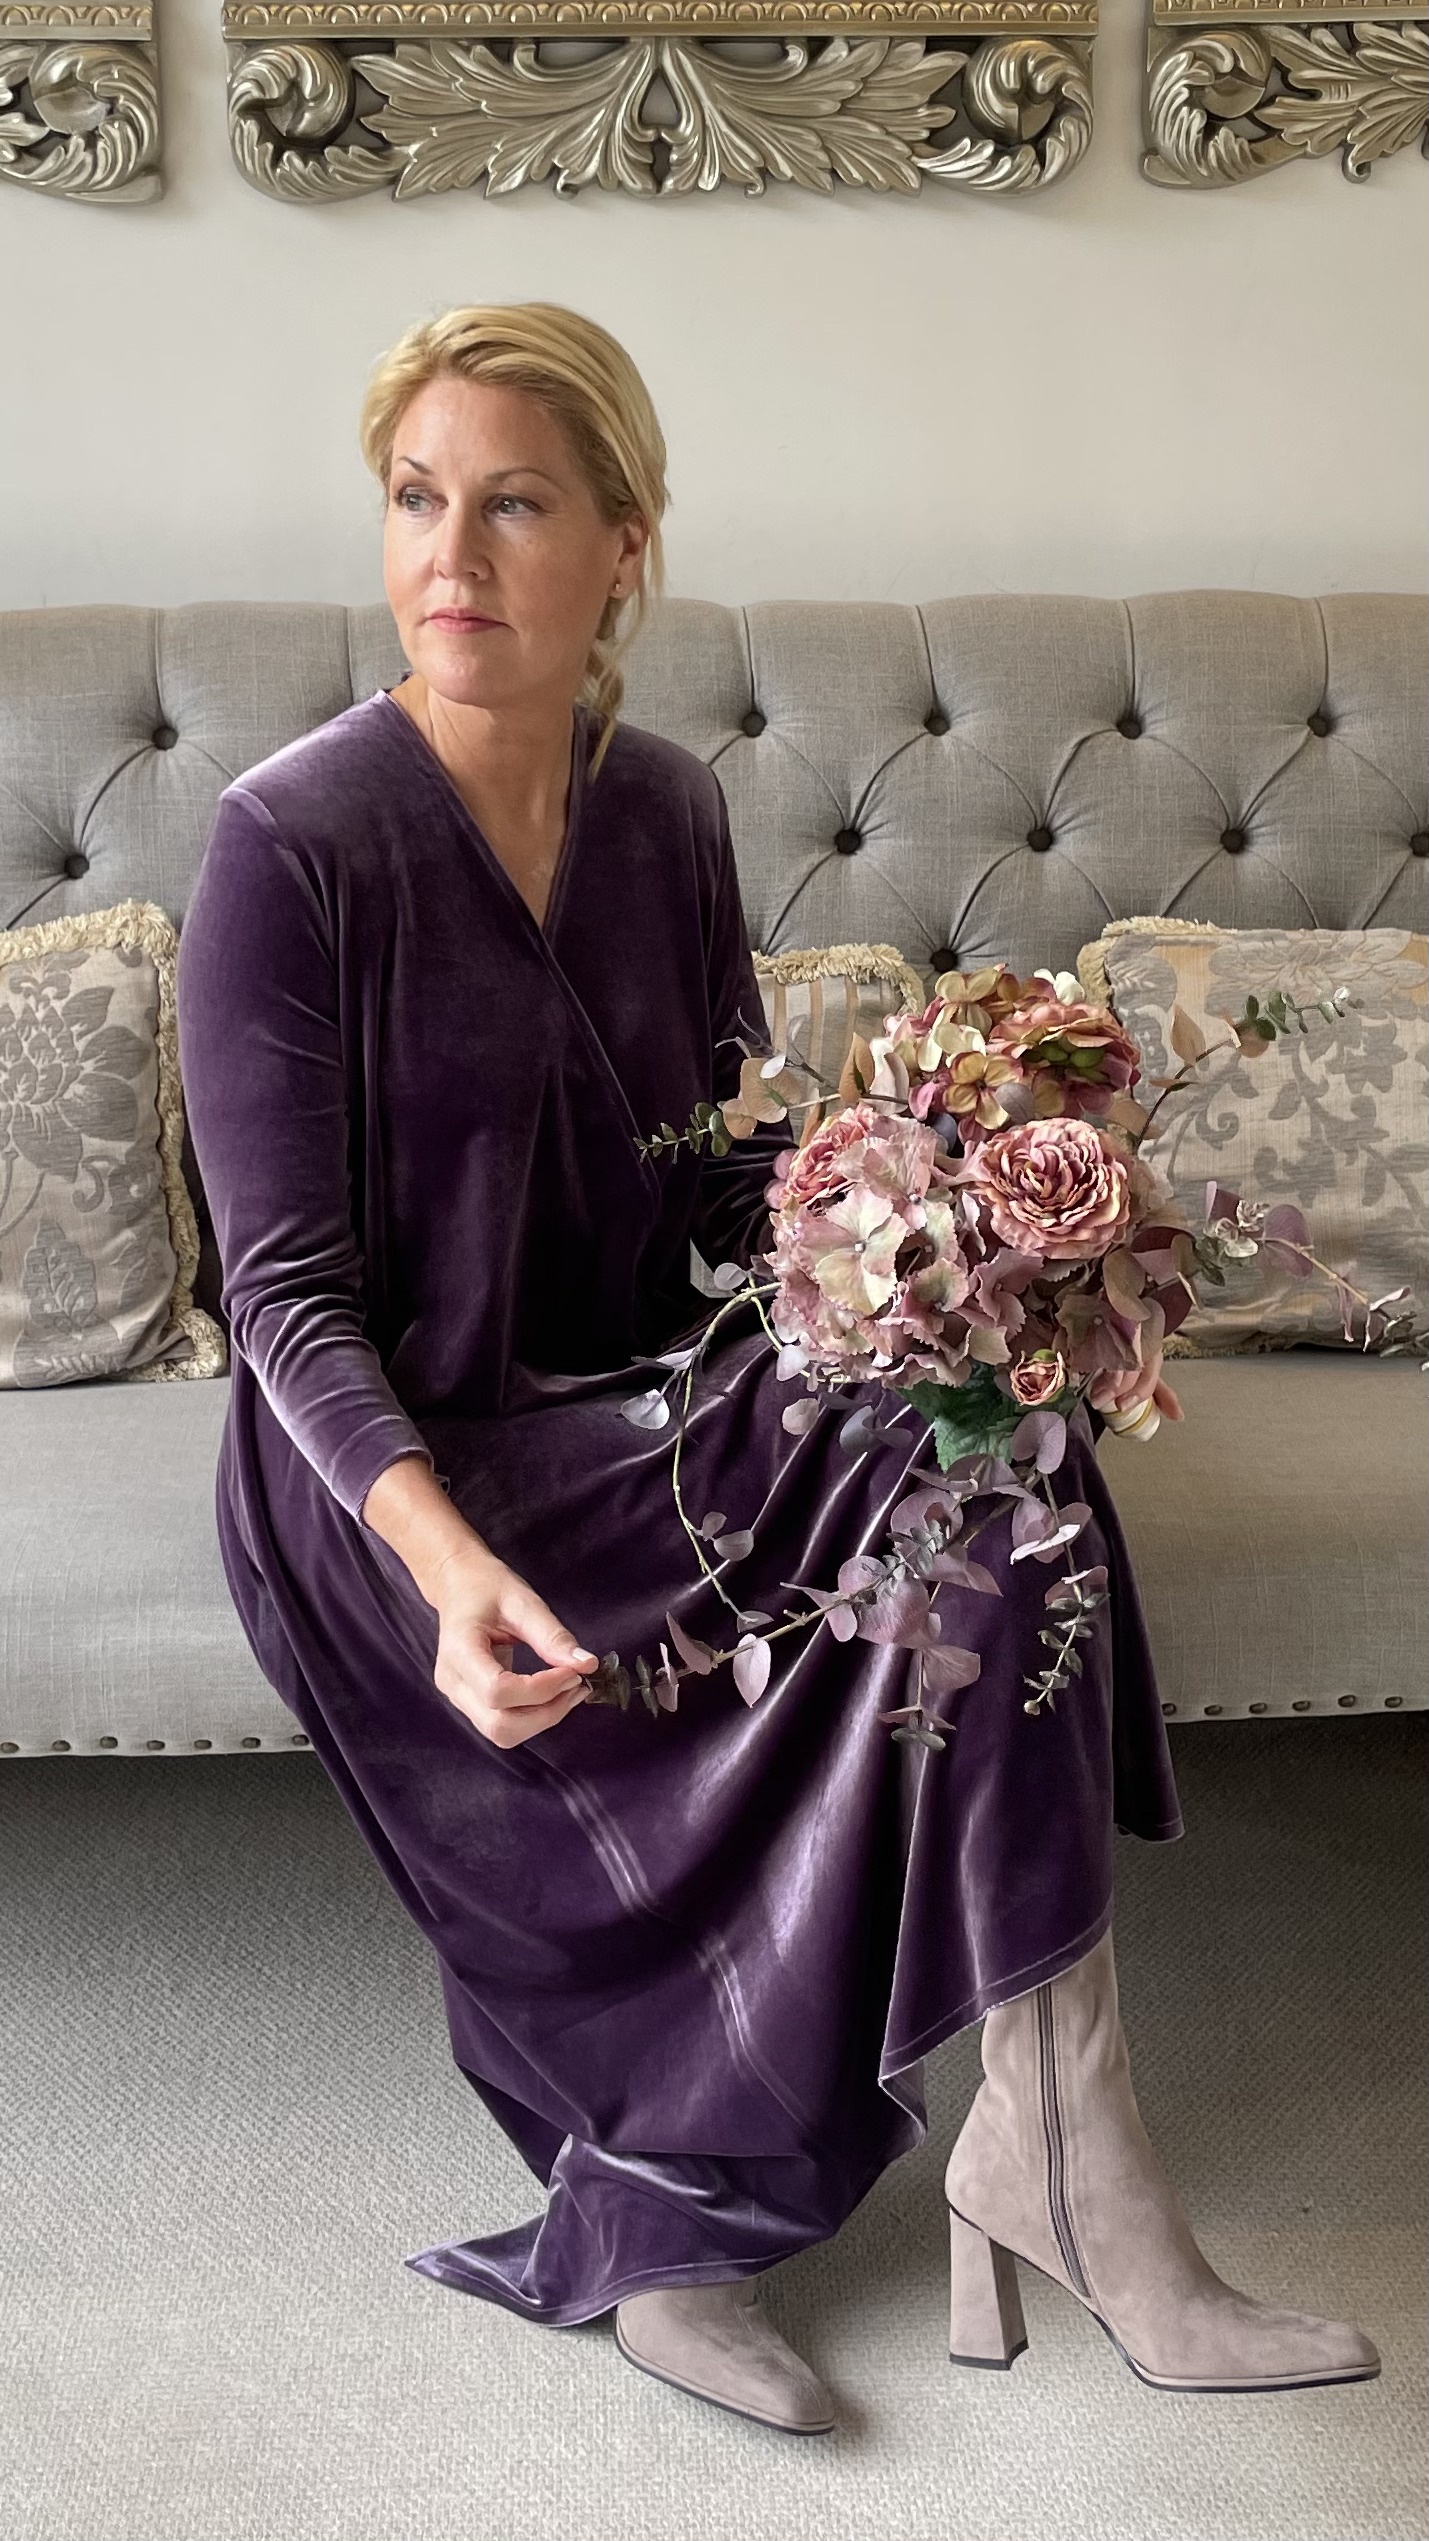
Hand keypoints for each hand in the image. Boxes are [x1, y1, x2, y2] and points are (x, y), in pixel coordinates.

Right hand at [431, 1545, 597, 1748]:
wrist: (458, 1586)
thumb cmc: (486, 1587)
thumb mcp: (522, 1601)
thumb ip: (552, 1636)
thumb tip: (587, 1665)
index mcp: (459, 1651)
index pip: (497, 1692)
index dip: (541, 1689)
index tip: (572, 1671)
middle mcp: (453, 1683)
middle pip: (500, 1726)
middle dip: (546, 1713)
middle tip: (577, 1685)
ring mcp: (458, 1697)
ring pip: (503, 1733)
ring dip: (542, 1719)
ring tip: (569, 1690)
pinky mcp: (470, 1703)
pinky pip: (503, 1725)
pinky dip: (534, 1716)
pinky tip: (553, 1694)